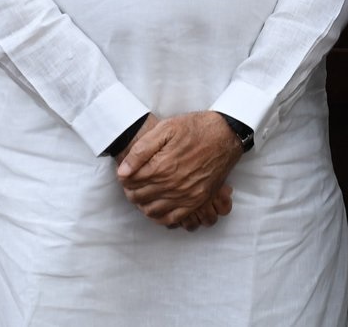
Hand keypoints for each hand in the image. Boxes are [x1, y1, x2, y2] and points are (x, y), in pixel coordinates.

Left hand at [116, 111, 242, 226]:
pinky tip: (156, 207)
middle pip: (139, 197)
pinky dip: (160, 217)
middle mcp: (173, 185)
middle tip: (131, 182)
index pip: (131, 181)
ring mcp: (186, 195)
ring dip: (142, 203)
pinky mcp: (197, 201)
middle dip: (130, 190)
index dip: (124, 177)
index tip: (125, 173)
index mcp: (162, 166)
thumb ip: (141, 150)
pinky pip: (172, 218)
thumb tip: (122, 171)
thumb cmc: (194, 128)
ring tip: (142, 193)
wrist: (225, 134)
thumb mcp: (165, 129)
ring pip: (152, 210)